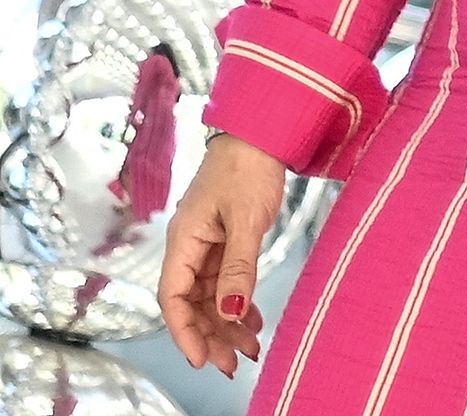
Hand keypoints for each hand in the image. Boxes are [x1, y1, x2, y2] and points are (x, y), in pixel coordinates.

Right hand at [159, 132, 284, 378]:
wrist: (264, 131)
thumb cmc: (248, 167)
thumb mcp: (246, 220)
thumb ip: (238, 267)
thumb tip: (230, 311)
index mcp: (183, 241)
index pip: (173, 298)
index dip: (184, 331)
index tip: (202, 359)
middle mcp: (191, 246)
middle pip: (192, 302)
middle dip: (210, 335)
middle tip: (233, 364)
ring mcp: (209, 243)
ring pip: (211, 295)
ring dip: (227, 323)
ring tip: (249, 349)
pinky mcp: (228, 238)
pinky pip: (227, 280)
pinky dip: (238, 301)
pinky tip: (252, 321)